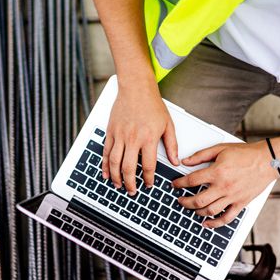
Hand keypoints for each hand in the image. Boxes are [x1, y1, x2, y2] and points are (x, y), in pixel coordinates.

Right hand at [102, 75, 178, 194]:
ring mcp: (119, 135)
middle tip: (132, 191)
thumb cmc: (152, 105)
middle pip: (128, 168)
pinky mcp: (111, 132)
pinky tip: (106, 172)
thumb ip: (172, 145)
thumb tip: (175, 160)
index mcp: (148, 138)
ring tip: (118, 185)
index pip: (147, 165)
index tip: (149, 184)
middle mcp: (132, 139)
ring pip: (114, 162)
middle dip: (130, 183)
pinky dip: (104, 164)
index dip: (148, 178)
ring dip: (116, 177)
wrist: (136, 88)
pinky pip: (106, 152)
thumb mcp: (168, 125)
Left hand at [172, 142, 276, 227]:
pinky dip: (215, 224)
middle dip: (185, 201)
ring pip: (210, 211)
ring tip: (191, 209)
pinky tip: (207, 224)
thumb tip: (186, 161)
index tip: (175, 185)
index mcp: (217, 172)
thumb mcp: (220, 149)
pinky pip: (226, 218)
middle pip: (198, 200)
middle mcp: (223, 186)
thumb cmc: (246, 154)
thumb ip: (201, 155)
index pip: (192, 181)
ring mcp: (232, 197)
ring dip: (197, 212)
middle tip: (180, 200)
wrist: (267, 160)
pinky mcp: (241, 203)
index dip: (179, 183)